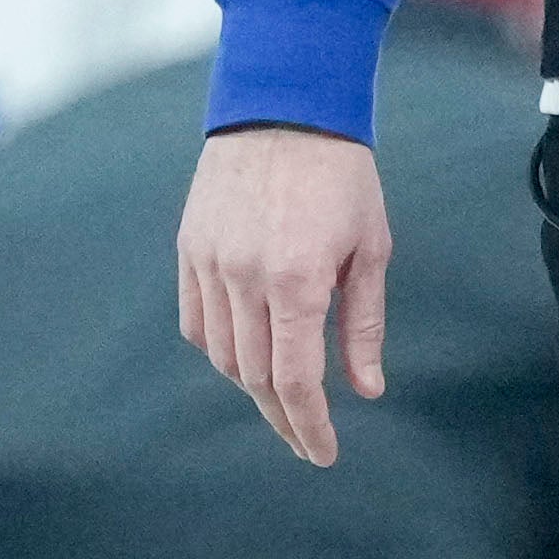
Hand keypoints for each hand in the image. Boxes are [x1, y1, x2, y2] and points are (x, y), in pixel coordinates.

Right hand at [177, 127, 389, 467]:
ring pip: (222, 355)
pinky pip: (196, 321)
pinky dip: (220, 350)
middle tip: (306, 441)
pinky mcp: (189, 248)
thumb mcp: (369, 248)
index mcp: (295, 280)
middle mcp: (243, 277)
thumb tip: (366, 391)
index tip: (322, 454)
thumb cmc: (340, 175)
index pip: (295, 381)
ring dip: (252, 386)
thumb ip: (361, 324)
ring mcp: (209, 262)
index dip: (309, 427)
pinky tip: (245, 356)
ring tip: (283, 398)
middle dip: (284, 419)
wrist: (283, 105)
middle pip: (255, 377)